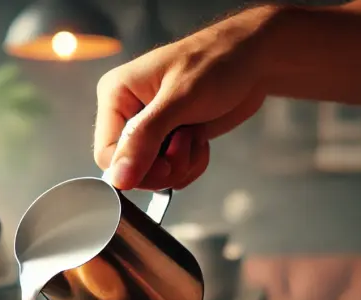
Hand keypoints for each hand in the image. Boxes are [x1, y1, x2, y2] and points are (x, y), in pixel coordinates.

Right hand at [94, 7, 275, 191]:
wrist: (254, 60)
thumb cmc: (216, 63)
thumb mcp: (179, 100)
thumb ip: (144, 139)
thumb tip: (118, 178)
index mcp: (116, 96)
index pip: (106, 155)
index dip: (136, 168)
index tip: (166, 164)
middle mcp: (127, 114)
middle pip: (129, 169)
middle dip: (164, 166)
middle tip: (186, 142)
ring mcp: (149, 129)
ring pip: (152, 175)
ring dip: (181, 165)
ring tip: (195, 136)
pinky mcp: (169, 140)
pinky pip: (171, 173)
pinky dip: (190, 165)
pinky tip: (200, 140)